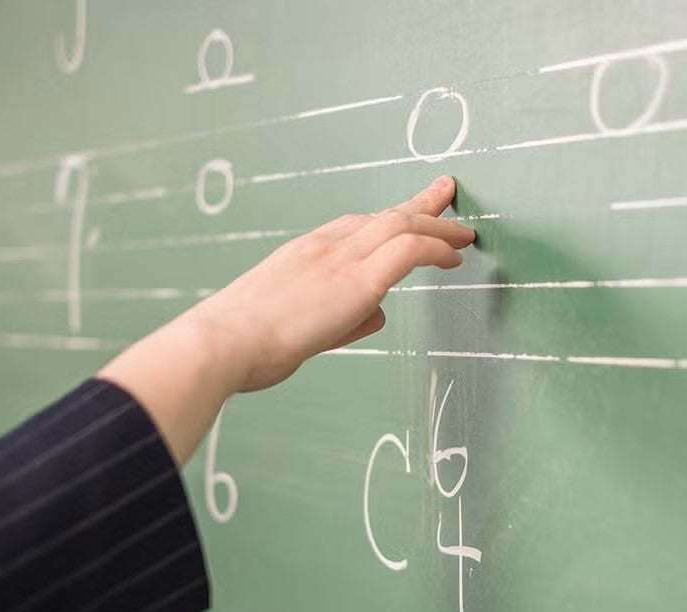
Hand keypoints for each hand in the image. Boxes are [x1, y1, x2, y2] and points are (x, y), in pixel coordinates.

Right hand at [185, 175, 474, 392]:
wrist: (222, 342)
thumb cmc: (245, 345)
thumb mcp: (294, 328)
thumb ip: (340, 319)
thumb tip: (377, 314)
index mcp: (302, 255)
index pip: (354, 227)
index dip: (385, 219)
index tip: (404, 212)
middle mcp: (324, 247)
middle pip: (383, 216)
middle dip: (419, 206)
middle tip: (444, 193)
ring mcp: (340, 260)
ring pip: (402, 226)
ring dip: (438, 227)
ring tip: (464, 235)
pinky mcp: (356, 281)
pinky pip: (408, 250)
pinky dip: (435, 248)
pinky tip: (453, 258)